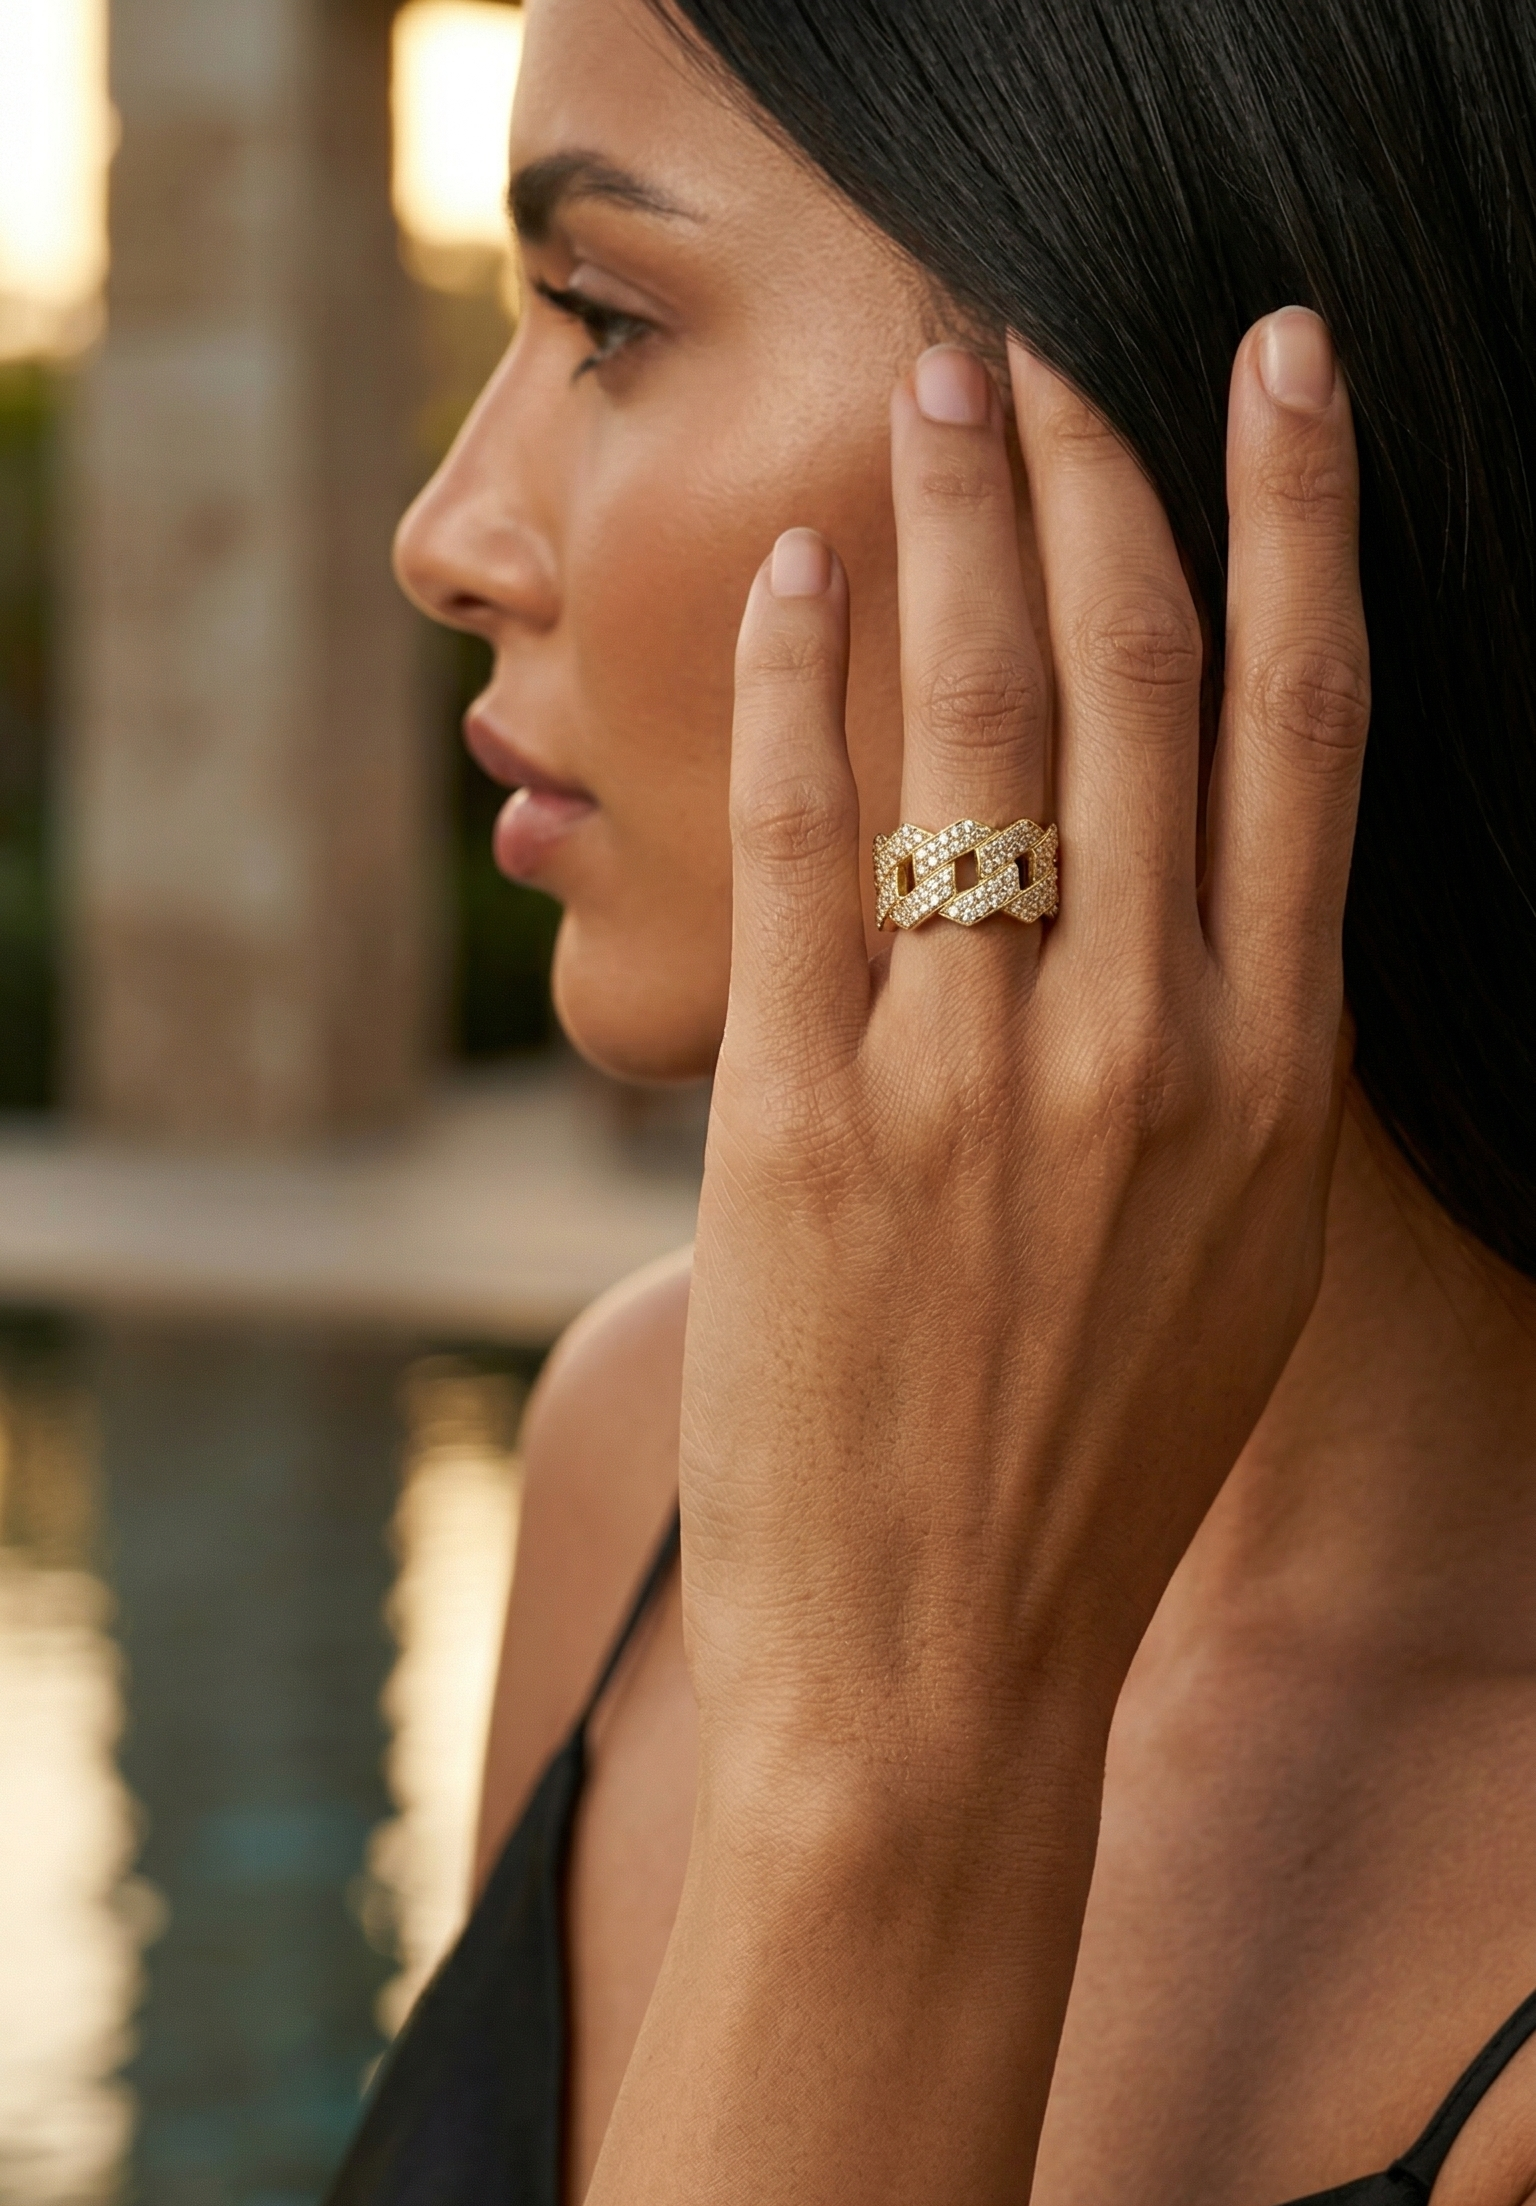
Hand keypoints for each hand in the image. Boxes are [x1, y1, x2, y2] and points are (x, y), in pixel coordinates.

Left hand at [682, 311, 1366, 1824]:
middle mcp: (1149, 1046)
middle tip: (1041, 343)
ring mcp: (974, 1079)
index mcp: (1275, 1073)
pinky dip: (790, 690)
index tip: (1274, 372)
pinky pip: (803, 845)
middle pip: (1142, 678)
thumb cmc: (1087, 1471)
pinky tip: (782, 586)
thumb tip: (1214, 892)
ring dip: (956, 527)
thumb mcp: (1230, 1263)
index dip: (1298, 514)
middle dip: (1097, 473)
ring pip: (980, 726)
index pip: (1305, 725)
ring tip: (928, 396)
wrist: (940, 1670)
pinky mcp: (805, 1120)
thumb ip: (1238, 1067)